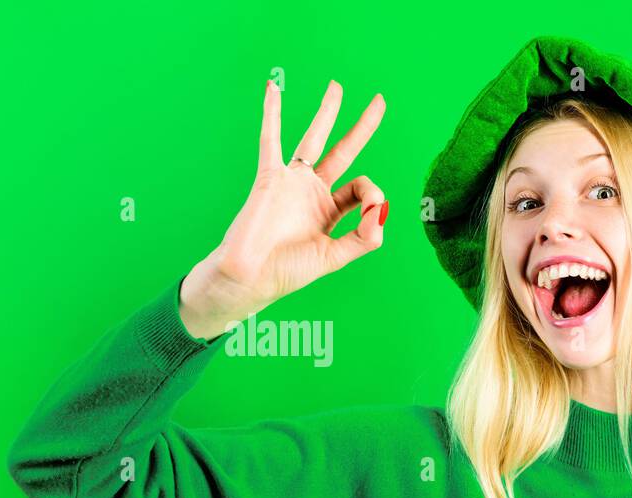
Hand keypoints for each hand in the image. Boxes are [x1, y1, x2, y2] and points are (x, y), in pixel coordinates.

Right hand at [180, 79, 387, 340]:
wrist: (249, 277)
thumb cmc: (286, 272)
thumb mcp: (334, 257)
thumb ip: (363, 237)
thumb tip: (382, 207)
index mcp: (329, 212)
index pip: (361, 189)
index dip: (372, 195)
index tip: (371, 210)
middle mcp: (312, 192)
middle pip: (344, 151)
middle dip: (361, 126)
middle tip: (378, 101)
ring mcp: (292, 182)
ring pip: (314, 138)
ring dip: (326, 112)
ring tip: (336, 86)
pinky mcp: (270, 177)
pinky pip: (271, 139)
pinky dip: (272, 113)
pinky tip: (273, 90)